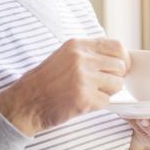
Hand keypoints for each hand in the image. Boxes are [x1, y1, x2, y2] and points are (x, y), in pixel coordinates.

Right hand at [0, 38, 129, 135]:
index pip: (116, 46)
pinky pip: (107, 101)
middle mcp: (82, 58)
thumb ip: (89, 53)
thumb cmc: (45, 81)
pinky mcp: (84, 98)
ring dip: (108, 92)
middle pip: (120, 66)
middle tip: (102, 85)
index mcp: (78, 45)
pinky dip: (98, 105)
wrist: (26, 102)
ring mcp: (83, 78)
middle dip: (115, 78)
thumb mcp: (65, 56)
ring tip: (91, 93)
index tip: (120, 67)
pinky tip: (83, 103)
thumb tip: (118, 58)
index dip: (123, 59)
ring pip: (117, 84)